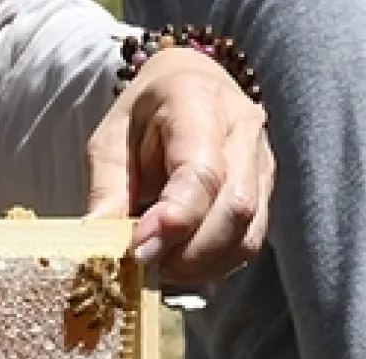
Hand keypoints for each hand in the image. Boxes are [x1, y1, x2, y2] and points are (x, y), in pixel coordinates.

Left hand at [85, 47, 273, 287]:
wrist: (188, 86)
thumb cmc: (143, 115)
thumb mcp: (110, 141)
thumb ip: (106, 190)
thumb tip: (99, 243)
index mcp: (197, 103)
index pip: (201, 172)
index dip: (173, 220)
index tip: (139, 250)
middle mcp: (243, 130)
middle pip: (233, 208)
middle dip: (186, 252)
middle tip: (144, 266)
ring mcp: (262, 161)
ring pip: (247, 233)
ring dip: (200, 264)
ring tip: (159, 266)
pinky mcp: (266, 190)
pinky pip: (248, 241)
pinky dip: (213, 263)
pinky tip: (181, 260)